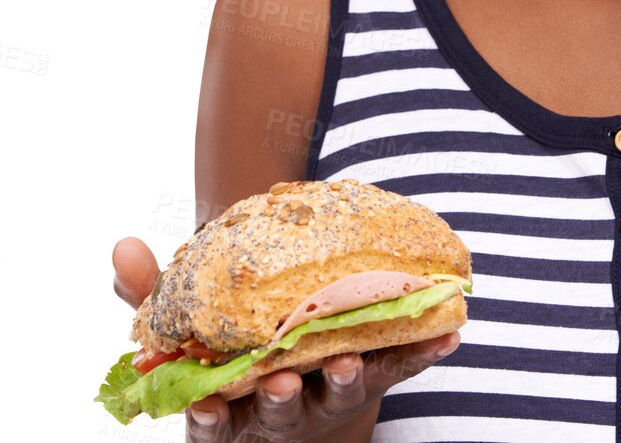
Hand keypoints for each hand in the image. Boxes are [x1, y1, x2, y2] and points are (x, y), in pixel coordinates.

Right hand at [113, 235, 460, 439]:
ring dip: (347, 377)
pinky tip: (450, 334)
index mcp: (232, 404)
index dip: (208, 418)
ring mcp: (331, 395)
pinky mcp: (377, 374)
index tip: (205, 407)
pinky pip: (403, 365)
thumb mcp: (188, 325)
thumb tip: (123, 247)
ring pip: (341, 393)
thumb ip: (154, 293)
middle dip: (277, 402)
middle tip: (278, 385)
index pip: (213, 421)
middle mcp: (281, 408)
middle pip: (279, 414)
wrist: (298, 370)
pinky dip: (426, 351)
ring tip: (349, 358)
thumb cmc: (236, 342)